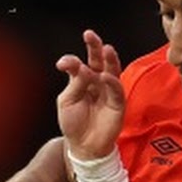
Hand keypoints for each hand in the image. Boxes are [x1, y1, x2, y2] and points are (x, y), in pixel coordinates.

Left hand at [56, 29, 123, 160]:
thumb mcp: (67, 101)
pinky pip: (116, 89)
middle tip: (89, 35)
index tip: (63, 63)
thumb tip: (79, 66)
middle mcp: (97, 82)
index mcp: (82, 80)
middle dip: (95, 46)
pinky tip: (105, 76)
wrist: (83, 146)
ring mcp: (108, 90)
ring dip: (109, 59)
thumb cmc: (74, 124)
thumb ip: (74, 83)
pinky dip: (111, 81)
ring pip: (111, 70)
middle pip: (98, 60)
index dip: (72, 61)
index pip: (79, 64)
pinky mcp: (117, 102)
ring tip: (106, 49)